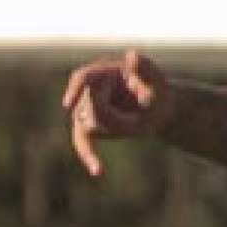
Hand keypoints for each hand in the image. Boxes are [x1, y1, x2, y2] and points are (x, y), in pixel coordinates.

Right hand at [61, 49, 170, 176]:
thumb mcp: (157, 82)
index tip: (68, 104)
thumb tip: (131, 55)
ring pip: (89, 126)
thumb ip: (145, 70)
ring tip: (138, 123)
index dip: (74, 90)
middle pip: (90, 108)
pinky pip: (82, 141)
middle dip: (114, 117)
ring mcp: (86, 106)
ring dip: (116, 129)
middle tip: (142, 115)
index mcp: (105, 71)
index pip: (83, 79)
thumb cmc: (159, 92)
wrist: (159, 108)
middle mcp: (90, 88)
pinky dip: (88, 156)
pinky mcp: (89, 124)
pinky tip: (99, 171)